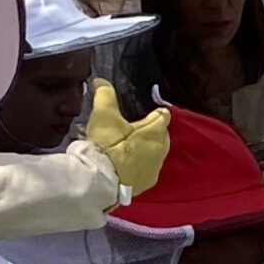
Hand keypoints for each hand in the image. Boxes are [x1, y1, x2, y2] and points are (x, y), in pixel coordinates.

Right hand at [85, 79, 170, 196]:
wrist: (101, 180)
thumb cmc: (107, 144)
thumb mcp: (104, 115)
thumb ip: (105, 95)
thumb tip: (100, 80)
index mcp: (156, 131)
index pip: (163, 115)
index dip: (153, 113)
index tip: (141, 114)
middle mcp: (162, 150)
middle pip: (161, 135)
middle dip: (151, 131)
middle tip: (132, 130)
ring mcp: (156, 168)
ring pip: (156, 153)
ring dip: (146, 149)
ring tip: (128, 148)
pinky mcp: (148, 183)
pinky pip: (148, 169)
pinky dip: (141, 165)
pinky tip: (127, 164)